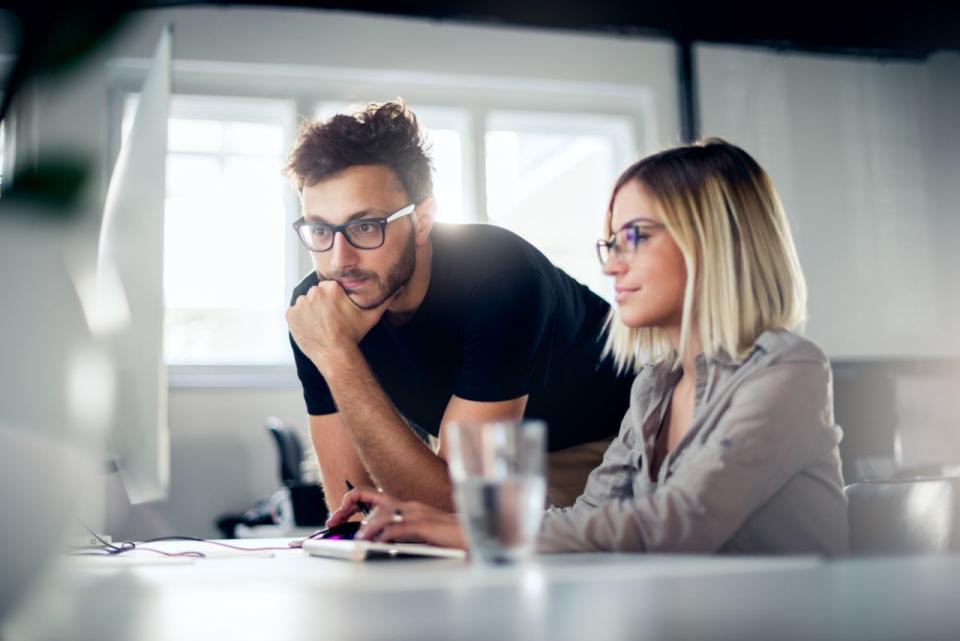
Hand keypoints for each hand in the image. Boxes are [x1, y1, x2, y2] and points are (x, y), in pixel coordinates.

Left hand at [286, 280, 392, 370]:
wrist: (335, 354)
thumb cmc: (353, 334)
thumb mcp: (371, 315)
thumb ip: (384, 300)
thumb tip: (399, 289)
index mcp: (330, 287)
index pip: (328, 288)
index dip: (333, 300)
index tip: (337, 312)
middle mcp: (313, 292)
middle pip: (316, 294)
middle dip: (321, 305)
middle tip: (330, 320)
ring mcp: (300, 304)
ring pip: (305, 303)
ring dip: (310, 312)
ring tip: (321, 326)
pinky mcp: (291, 315)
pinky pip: (294, 314)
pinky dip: (300, 320)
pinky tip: (311, 329)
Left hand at [328, 487, 466, 549]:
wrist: (477, 538)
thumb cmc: (451, 540)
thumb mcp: (419, 536)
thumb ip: (400, 535)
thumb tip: (375, 544)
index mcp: (407, 507)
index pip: (373, 497)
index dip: (351, 502)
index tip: (337, 518)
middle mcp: (409, 506)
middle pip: (371, 497)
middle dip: (347, 505)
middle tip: (332, 522)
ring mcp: (417, 514)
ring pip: (381, 513)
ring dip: (363, 526)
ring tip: (353, 540)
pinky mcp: (425, 525)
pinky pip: (397, 527)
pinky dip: (382, 535)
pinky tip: (374, 545)